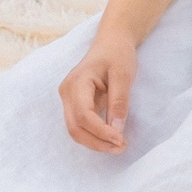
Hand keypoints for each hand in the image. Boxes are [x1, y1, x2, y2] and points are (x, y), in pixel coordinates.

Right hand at [58, 27, 139, 151]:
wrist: (111, 42)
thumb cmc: (117, 54)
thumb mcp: (123, 74)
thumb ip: (119, 102)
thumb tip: (116, 130)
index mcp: (77, 82)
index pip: (84, 115)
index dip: (101, 132)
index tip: (121, 140)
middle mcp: (67, 92)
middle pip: (75, 128)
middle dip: (97, 142)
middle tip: (121, 148)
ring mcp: (68, 99)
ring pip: (75, 130)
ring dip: (95, 142)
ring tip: (118, 146)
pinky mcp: (74, 104)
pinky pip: (80, 125)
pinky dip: (94, 136)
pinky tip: (110, 139)